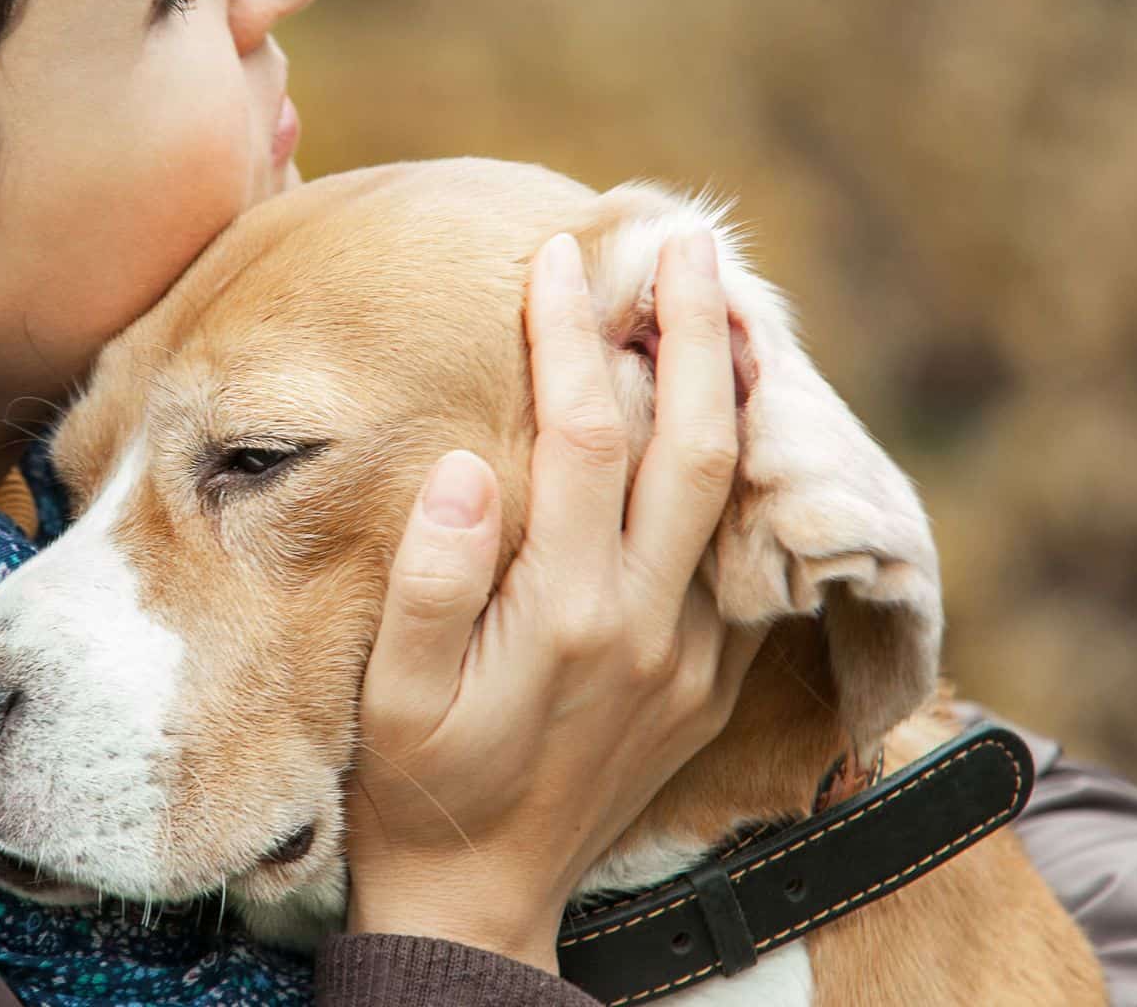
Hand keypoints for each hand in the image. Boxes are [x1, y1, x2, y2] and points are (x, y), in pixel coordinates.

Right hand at [343, 230, 757, 972]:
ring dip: (738, 390)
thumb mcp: (392, 696)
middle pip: (697, 445)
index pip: (586, 437)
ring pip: (738, 496)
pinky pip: (744, 556)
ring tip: (730, 304)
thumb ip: (431, 581)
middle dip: (695, 331)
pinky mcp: (712, 680)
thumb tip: (466, 464)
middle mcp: (649, 626)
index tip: (558, 259)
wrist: (485, 897)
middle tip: (688, 240)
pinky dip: (743, 475)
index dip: (573, 337)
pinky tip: (730, 421)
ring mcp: (694, 656)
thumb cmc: (419, 787)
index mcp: (567, 615)